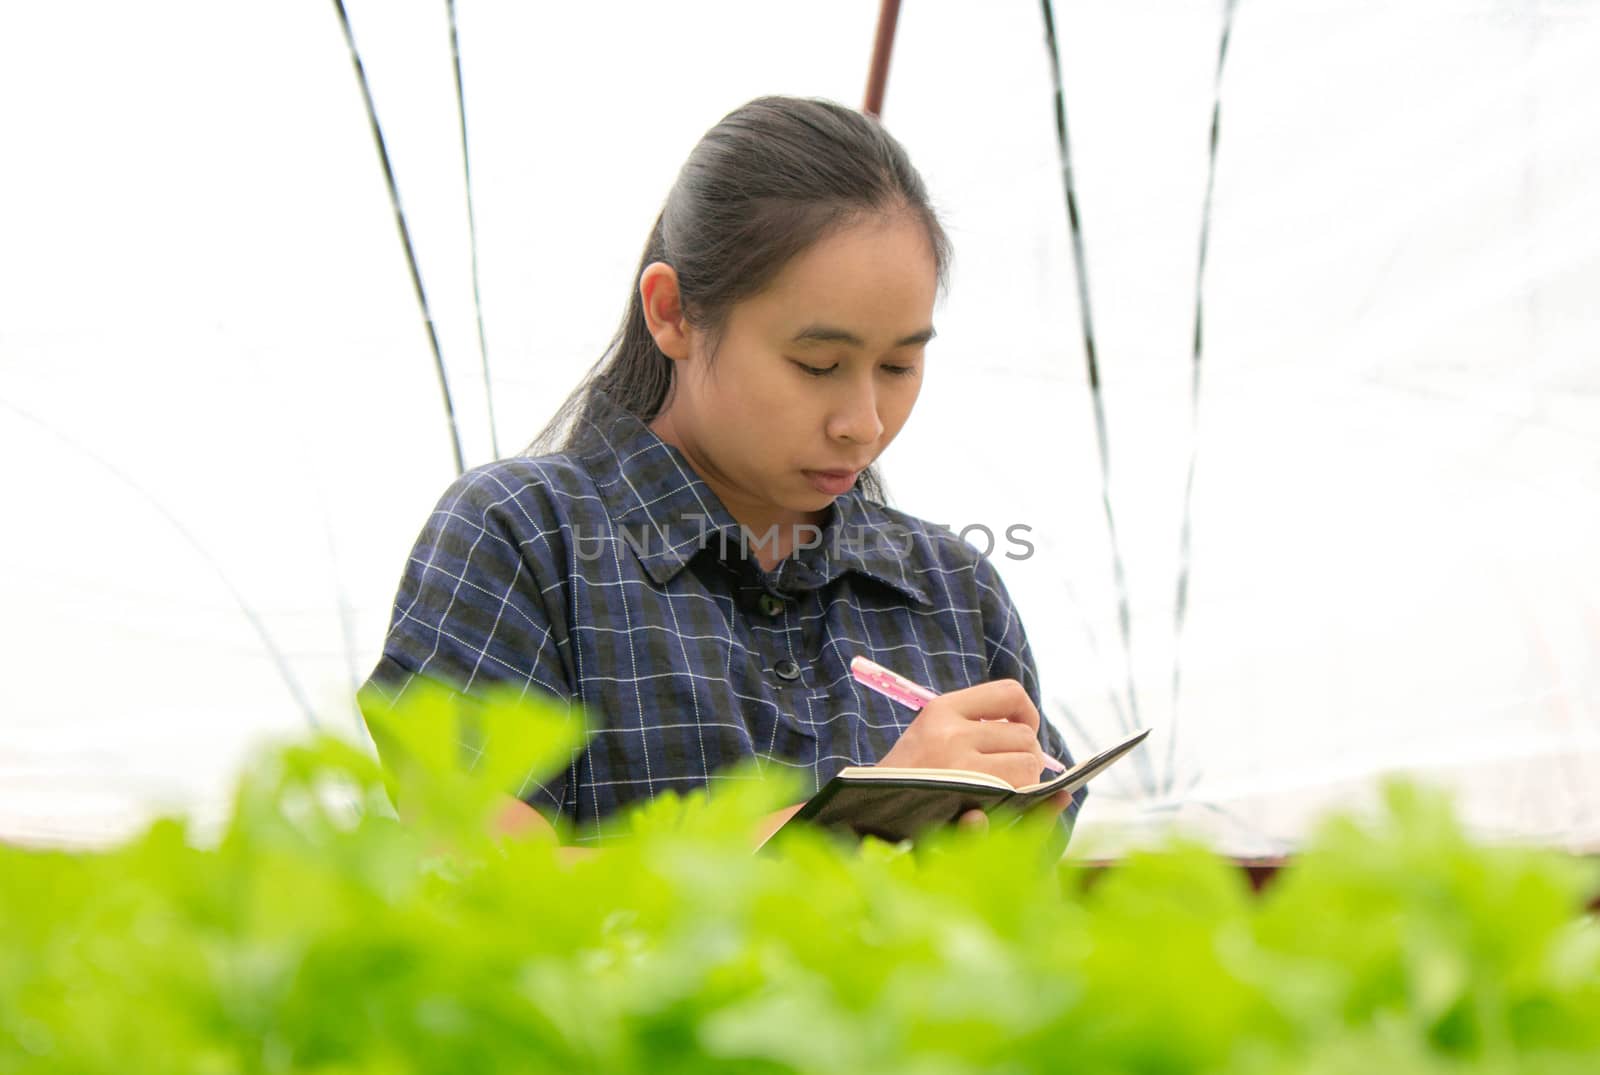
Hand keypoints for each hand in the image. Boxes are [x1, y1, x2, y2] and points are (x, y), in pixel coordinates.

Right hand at [876, 679, 1055, 789]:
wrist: (868, 815)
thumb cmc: (906, 781)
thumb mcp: (930, 736)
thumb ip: (972, 726)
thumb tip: (1029, 729)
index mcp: (942, 709)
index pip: (1009, 693)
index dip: (1027, 713)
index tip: (1021, 733)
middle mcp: (951, 731)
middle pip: (1025, 736)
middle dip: (1027, 758)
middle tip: (1011, 776)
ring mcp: (959, 765)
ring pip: (1028, 764)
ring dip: (1026, 782)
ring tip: (1002, 793)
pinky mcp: (968, 796)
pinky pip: (1019, 792)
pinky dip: (1020, 801)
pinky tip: (1004, 806)